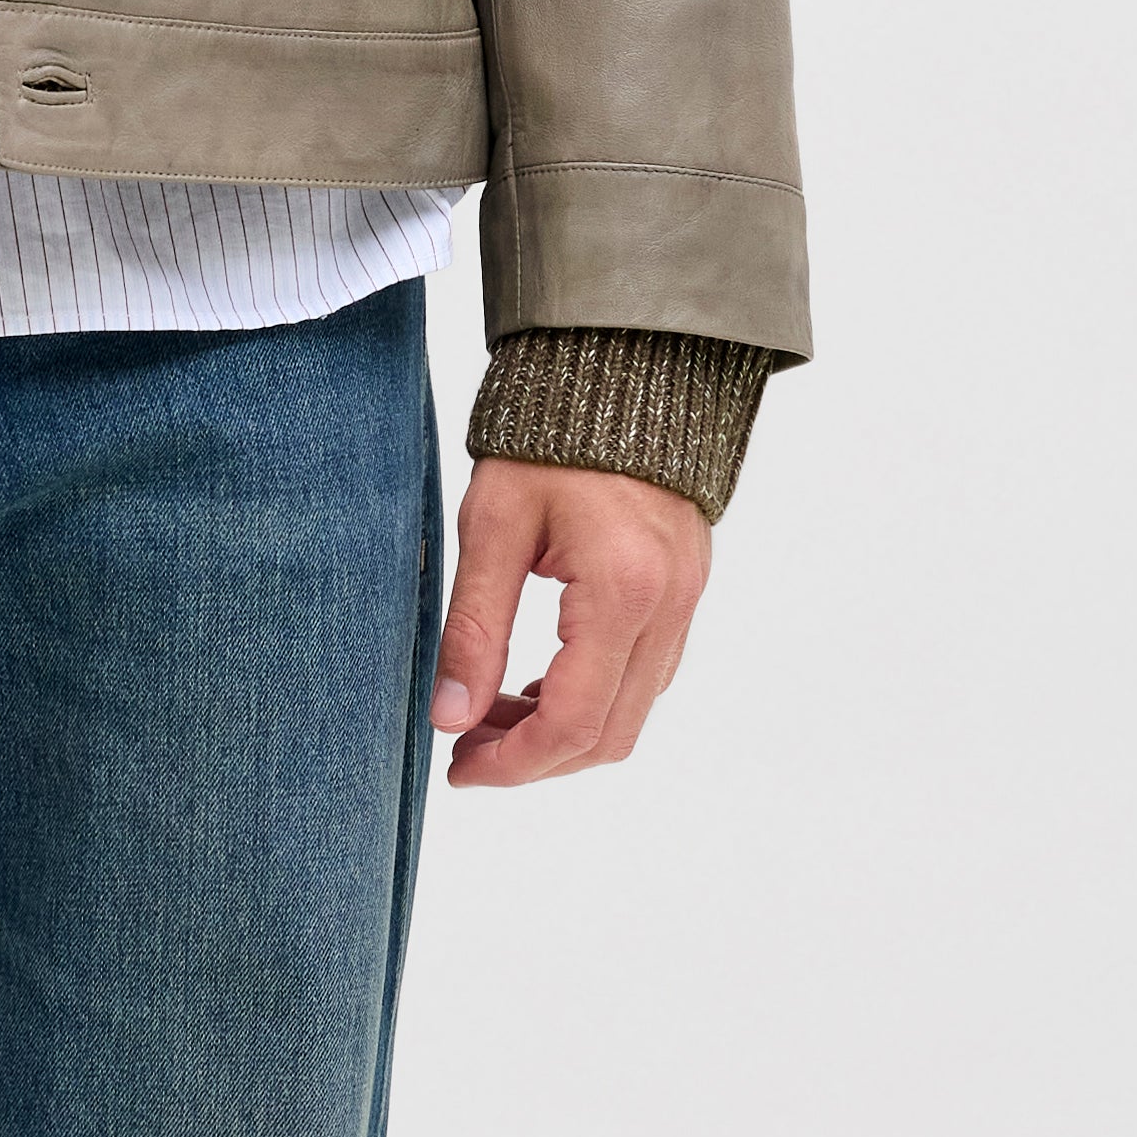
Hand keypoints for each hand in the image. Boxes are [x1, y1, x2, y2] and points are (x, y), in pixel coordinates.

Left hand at [431, 456, 709, 787]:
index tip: (459, 768)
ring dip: (562, 731)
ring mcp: (686, 601)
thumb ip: (472, 628)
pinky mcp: (685, 591)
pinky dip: (591, 697)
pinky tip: (537, 681)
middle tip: (467, 746)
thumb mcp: (492, 527)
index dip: (513, 764)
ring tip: (491, 711)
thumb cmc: (548, 437)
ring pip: (631, 713)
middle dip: (535, 759)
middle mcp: (668, 607)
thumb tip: (450, 717)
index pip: (573, 722)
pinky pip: (645, 676)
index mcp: (622, 592)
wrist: (623, 369)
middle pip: (609, 735)